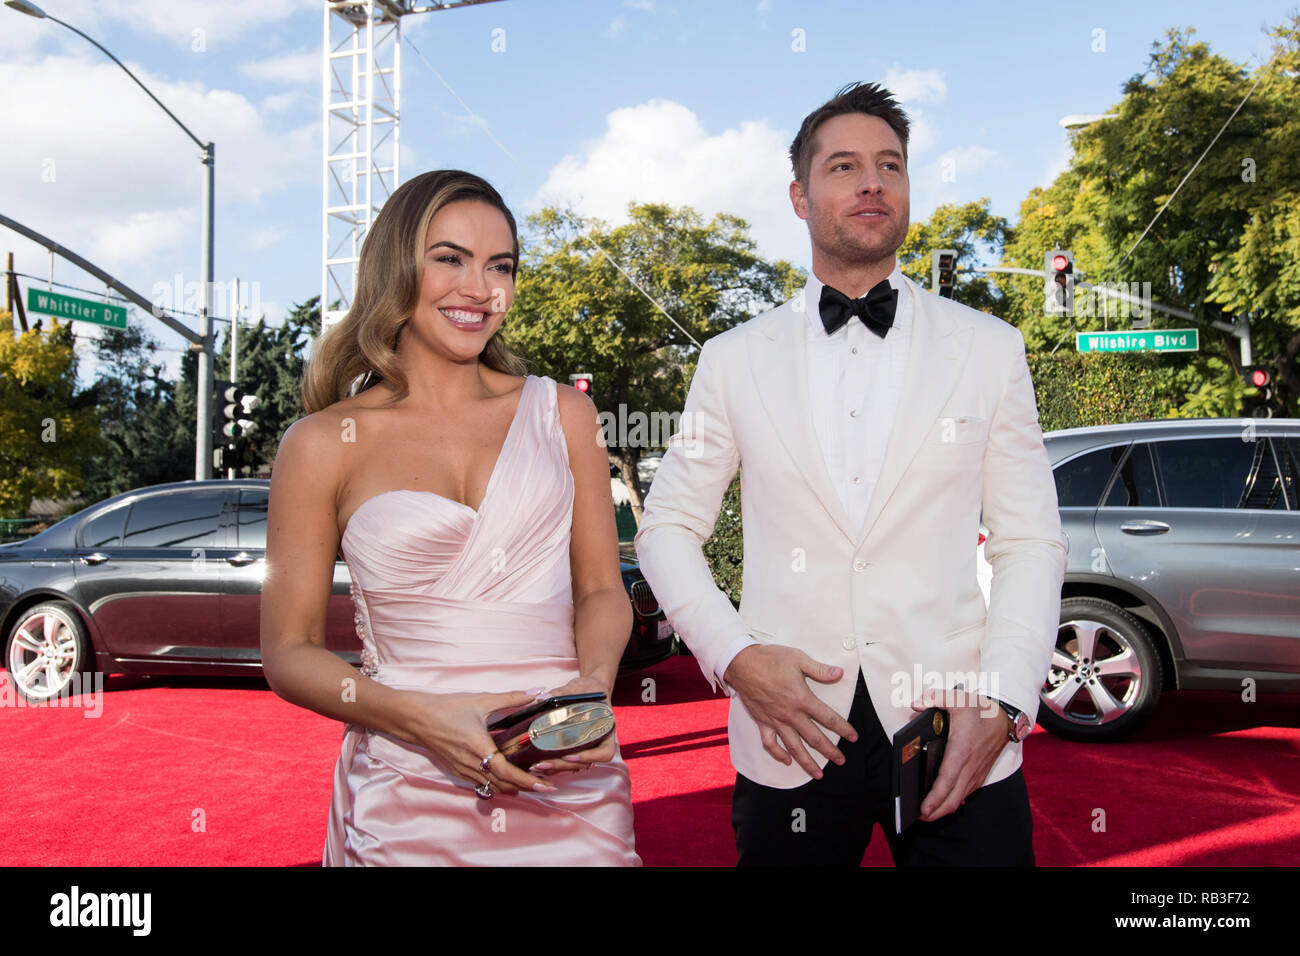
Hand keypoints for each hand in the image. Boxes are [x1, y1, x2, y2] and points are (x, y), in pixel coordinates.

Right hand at [398, 689, 557, 795]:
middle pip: (502, 784)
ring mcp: (463, 769)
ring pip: (492, 786)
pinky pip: (480, 783)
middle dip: (526, 787)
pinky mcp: (457, 770)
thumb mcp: (482, 700)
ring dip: (512, 787)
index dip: (527, 780)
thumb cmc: (448, 708)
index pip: (506, 772)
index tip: (544, 784)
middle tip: (546, 786)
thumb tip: (537, 691)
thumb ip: (512, 698)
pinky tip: (507, 781)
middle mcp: (471, 763)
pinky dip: (496, 785)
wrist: (417, 718)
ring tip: (531, 785)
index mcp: (479, 747)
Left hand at [532, 673, 616, 774]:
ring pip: (574, 765)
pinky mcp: (575, 747)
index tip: (569, 755)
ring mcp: (587, 747)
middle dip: (563, 765)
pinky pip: (567, 761)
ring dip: (556, 768)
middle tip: (543, 763)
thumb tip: (542, 697)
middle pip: (585, 763)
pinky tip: (536, 762)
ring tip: (536, 765)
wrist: (590, 689)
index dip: (588, 757)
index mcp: (606, 730)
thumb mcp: (579, 687)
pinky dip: (553, 764)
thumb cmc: (589, 688)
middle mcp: (598, 742)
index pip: (605, 752)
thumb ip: (562, 693)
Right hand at [722, 644, 856, 778]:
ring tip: (818, 774)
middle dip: (830, 751)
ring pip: (794, 747)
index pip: (828, 718)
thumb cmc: (770, 659)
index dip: (843, 728)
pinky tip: (787, 761)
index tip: (854, 737)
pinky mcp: (762, 722)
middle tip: (841, 761)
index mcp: (802, 699)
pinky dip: (778, 754)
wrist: (742, 664)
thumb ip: (820, 669)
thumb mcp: (798, 659)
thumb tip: (839, 673)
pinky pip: (770, 743)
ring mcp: (776, 721)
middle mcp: (791, 715)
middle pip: (814, 738)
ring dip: (807, 762)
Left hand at [911, 689, 1009, 821]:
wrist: (1005, 718)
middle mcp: (969, 766)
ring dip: (943, 809)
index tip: (922, 809)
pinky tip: (943, 803)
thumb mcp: (957, 698)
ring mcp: (976, 773)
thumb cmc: (979, 710)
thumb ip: (935, 697)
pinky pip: (965, 793)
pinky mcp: (980, 775)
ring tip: (926, 813)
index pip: (946, 780)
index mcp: (961, 750)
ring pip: (959, 799)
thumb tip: (916, 704)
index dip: (934, 798)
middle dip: (935, 812)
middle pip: (952, 798)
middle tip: (917, 817)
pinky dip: (953, 801)